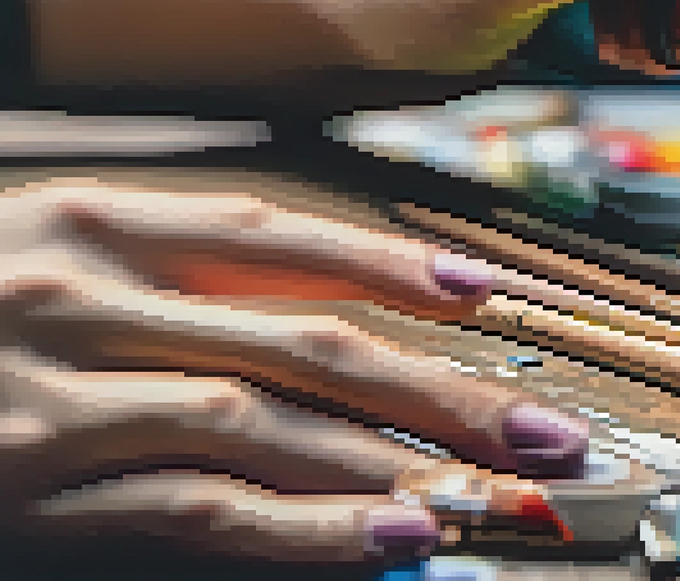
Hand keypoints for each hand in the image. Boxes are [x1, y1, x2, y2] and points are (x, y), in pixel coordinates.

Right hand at [0, 179, 589, 562]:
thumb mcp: (37, 259)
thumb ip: (161, 277)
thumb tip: (316, 317)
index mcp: (85, 223)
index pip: (271, 236)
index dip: (389, 266)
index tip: (485, 297)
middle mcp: (76, 296)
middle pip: (302, 340)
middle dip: (441, 389)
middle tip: (547, 429)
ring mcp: (53, 399)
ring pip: (267, 426)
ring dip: (397, 464)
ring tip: (498, 494)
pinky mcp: (33, 495)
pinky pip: (199, 510)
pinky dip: (307, 529)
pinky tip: (393, 537)